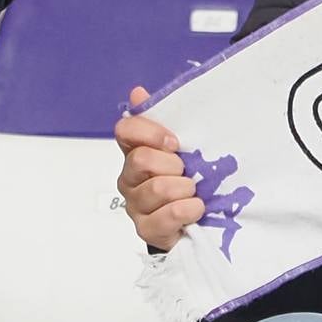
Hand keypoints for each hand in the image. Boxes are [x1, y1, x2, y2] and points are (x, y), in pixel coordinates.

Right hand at [114, 86, 203, 251]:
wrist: (193, 223)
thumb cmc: (185, 180)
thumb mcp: (181, 148)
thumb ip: (163, 119)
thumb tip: (137, 92)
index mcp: (135, 152)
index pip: (125, 130)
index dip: (150, 132)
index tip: (174, 142)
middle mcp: (130, 178)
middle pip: (142, 160)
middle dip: (173, 165)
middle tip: (187, 172)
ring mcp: (136, 206)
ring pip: (157, 188)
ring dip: (184, 189)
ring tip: (193, 193)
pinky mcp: (147, 230)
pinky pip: (166, 216)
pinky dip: (187, 210)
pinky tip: (196, 209)